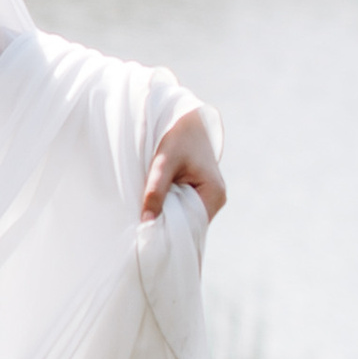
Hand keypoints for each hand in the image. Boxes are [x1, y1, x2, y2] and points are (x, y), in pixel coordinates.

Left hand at [140, 108, 225, 226]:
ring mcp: (208, 200)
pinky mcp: (199, 196)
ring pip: (185, 220)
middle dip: (167, 228)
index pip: (191, 226)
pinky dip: (169, 212)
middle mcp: (216, 200)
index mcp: (214, 194)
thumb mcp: (164, 162)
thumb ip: (156, 190)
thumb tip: (146, 222)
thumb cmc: (178, 138)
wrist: (188, 122)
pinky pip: (183, 211)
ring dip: (167, 220)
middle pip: (189, 226)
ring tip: (146, 222)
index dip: (169, 232)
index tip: (146, 236)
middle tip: (141, 232)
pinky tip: (154, 211)